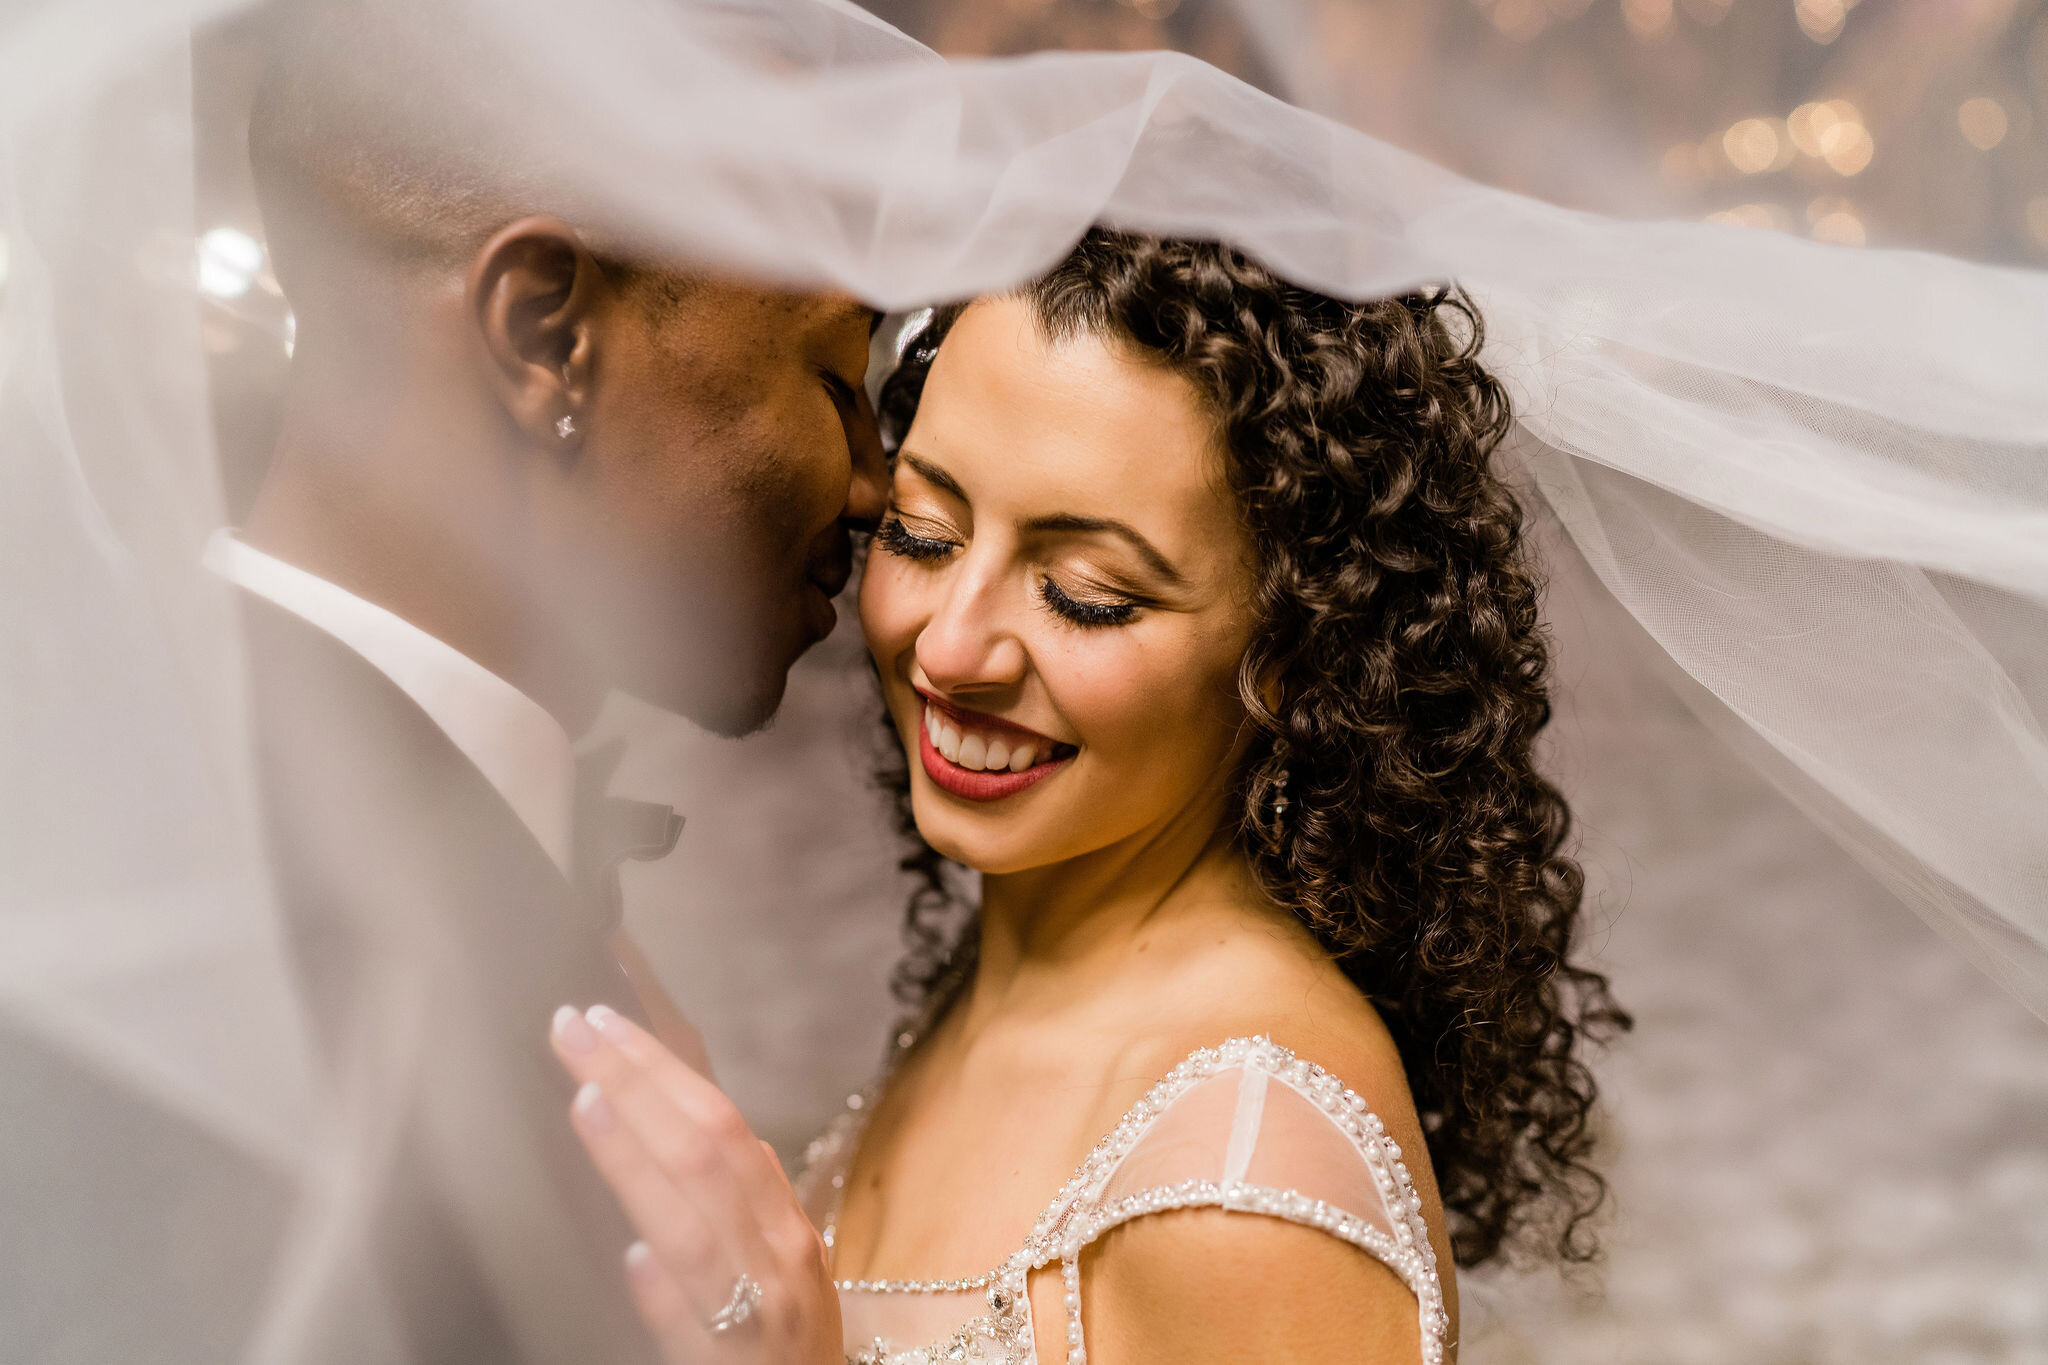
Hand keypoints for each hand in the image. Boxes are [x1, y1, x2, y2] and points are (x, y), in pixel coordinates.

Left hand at [551, 1004, 841, 1364]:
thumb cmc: (793, 1347)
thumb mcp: (793, 1266)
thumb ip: (766, 1206)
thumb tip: (751, 1142)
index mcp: (782, 1223)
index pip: (720, 1124)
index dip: (661, 1071)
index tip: (604, 1025)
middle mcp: (776, 1257)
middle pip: (704, 1153)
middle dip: (637, 1085)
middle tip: (573, 1030)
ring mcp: (756, 1315)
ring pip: (694, 1229)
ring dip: (640, 1162)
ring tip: (588, 1103)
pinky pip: (697, 1329)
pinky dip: (667, 1293)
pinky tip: (634, 1259)